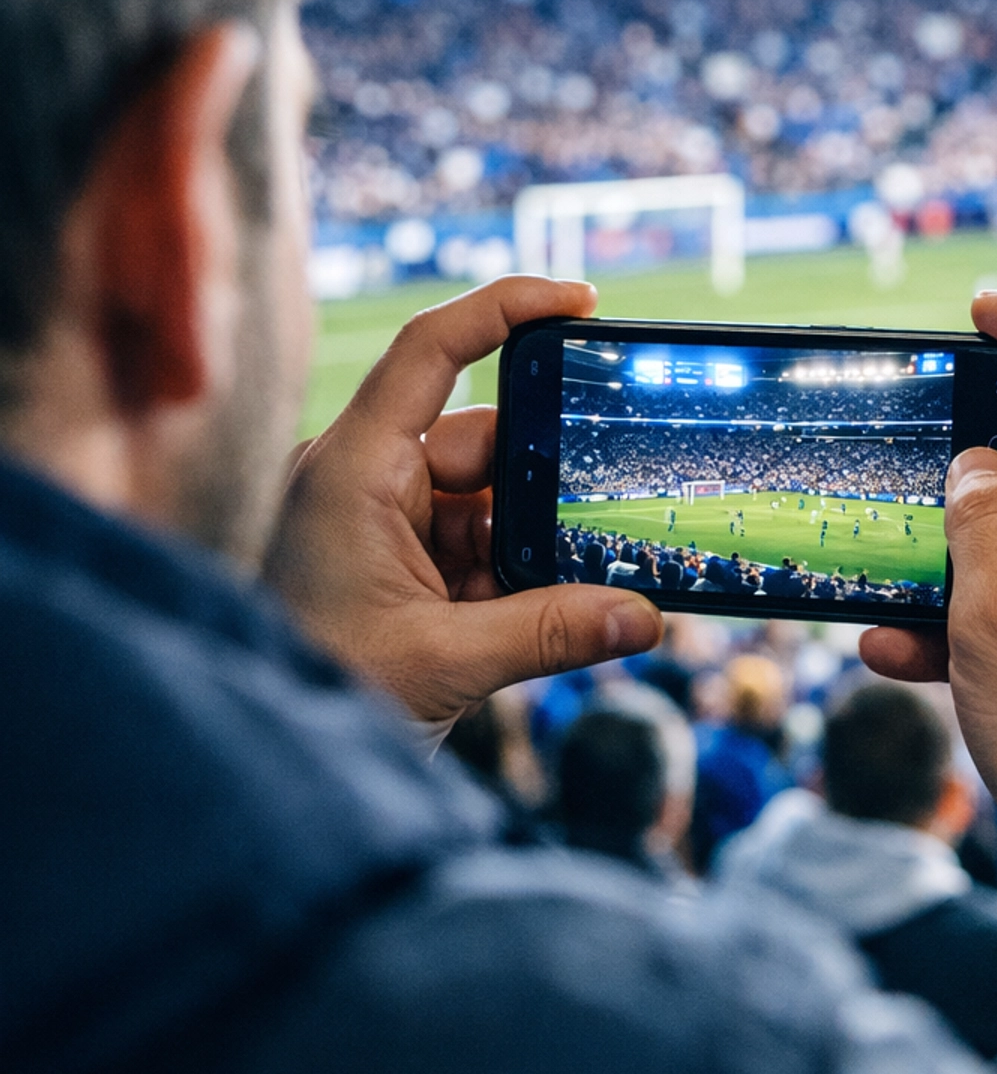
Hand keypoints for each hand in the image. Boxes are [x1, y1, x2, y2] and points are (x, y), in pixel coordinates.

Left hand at [264, 277, 660, 729]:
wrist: (272, 774)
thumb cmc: (323, 694)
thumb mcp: (444, 661)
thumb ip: (551, 631)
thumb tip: (646, 617)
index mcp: (354, 468)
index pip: (432, 350)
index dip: (506, 308)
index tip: (582, 300)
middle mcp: (366, 479)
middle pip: (486, 439)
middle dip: (554, 480)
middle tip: (621, 504)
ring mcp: (383, 523)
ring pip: (494, 500)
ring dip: (541, 540)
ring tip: (595, 579)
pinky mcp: (402, 568)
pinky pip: (482, 545)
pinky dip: (523, 573)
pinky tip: (564, 607)